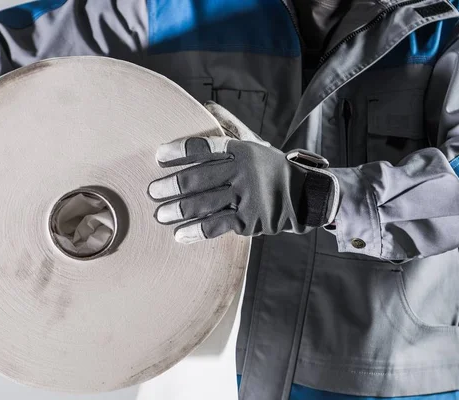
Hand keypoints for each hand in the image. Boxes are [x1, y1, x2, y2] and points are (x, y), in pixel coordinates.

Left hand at [148, 102, 338, 242]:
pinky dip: (195, 231)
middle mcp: (243, 172)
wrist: (305, 195)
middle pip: (199, 179)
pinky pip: (216, 226)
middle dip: (172, 185)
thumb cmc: (272, 168)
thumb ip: (231, 127)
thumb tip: (207, 105)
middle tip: (152, 191)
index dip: (180, 151)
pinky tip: (179, 235)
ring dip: (178, 210)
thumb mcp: (255, 143)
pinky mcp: (249, 220)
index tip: (159, 155)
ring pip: (204, 204)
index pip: (205, 148)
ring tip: (160, 214)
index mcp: (242, 151)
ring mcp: (246, 197)